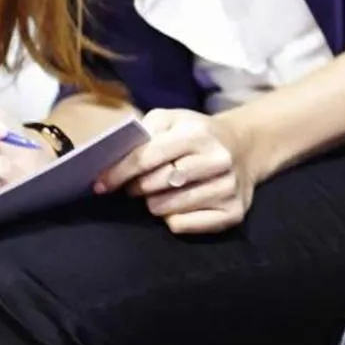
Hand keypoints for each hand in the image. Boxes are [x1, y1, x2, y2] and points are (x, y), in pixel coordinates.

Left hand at [94, 107, 258, 234]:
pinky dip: (173, 219)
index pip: (147, 157)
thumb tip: (112, 158)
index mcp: (198, 133)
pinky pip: (183, 225)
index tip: (100, 185)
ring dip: (155, 203)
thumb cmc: (197, 134)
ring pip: (167, 209)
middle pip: (155, 186)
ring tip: (163, 192)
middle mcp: (217, 160)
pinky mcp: (234, 211)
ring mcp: (228, 187)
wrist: (244, 147)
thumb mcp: (173, 119)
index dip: (118, 172)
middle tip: (140, 184)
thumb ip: (143, 131)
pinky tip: (180, 205)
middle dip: (138, 187)